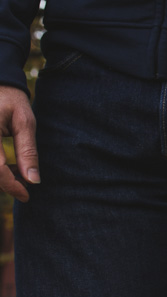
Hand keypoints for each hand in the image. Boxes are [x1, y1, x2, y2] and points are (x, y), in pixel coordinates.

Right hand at [0, 85, 38, 201]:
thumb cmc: (12, 100)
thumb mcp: (25, 123)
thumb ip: (28, 151)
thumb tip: (33, 180)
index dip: (10, 186)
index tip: (26, 196)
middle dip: (6, 183)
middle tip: (26, 186)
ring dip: (1, 175)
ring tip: (20, 172)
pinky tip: (10, 166)